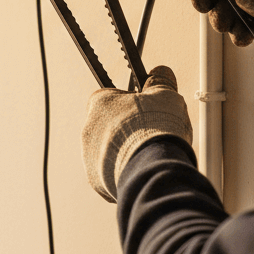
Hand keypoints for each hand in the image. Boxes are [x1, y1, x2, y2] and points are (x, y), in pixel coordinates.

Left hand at [82, 66, 192, 202]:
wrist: (152, 170)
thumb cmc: (156, 130)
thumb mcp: (165, 96)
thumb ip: (160, 81)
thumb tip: (161, 72)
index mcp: (100, 103)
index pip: (111, 98)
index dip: (131, 103)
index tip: (146, 110)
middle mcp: (88, 129)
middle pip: (110, 126)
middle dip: (129, 130)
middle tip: (152, 135)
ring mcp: (90, 157)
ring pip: (110, 152)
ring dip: (127, 153)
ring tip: (151, 157)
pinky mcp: (97, 181)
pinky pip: (112, 175)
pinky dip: (127, 174)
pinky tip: (145, 172)